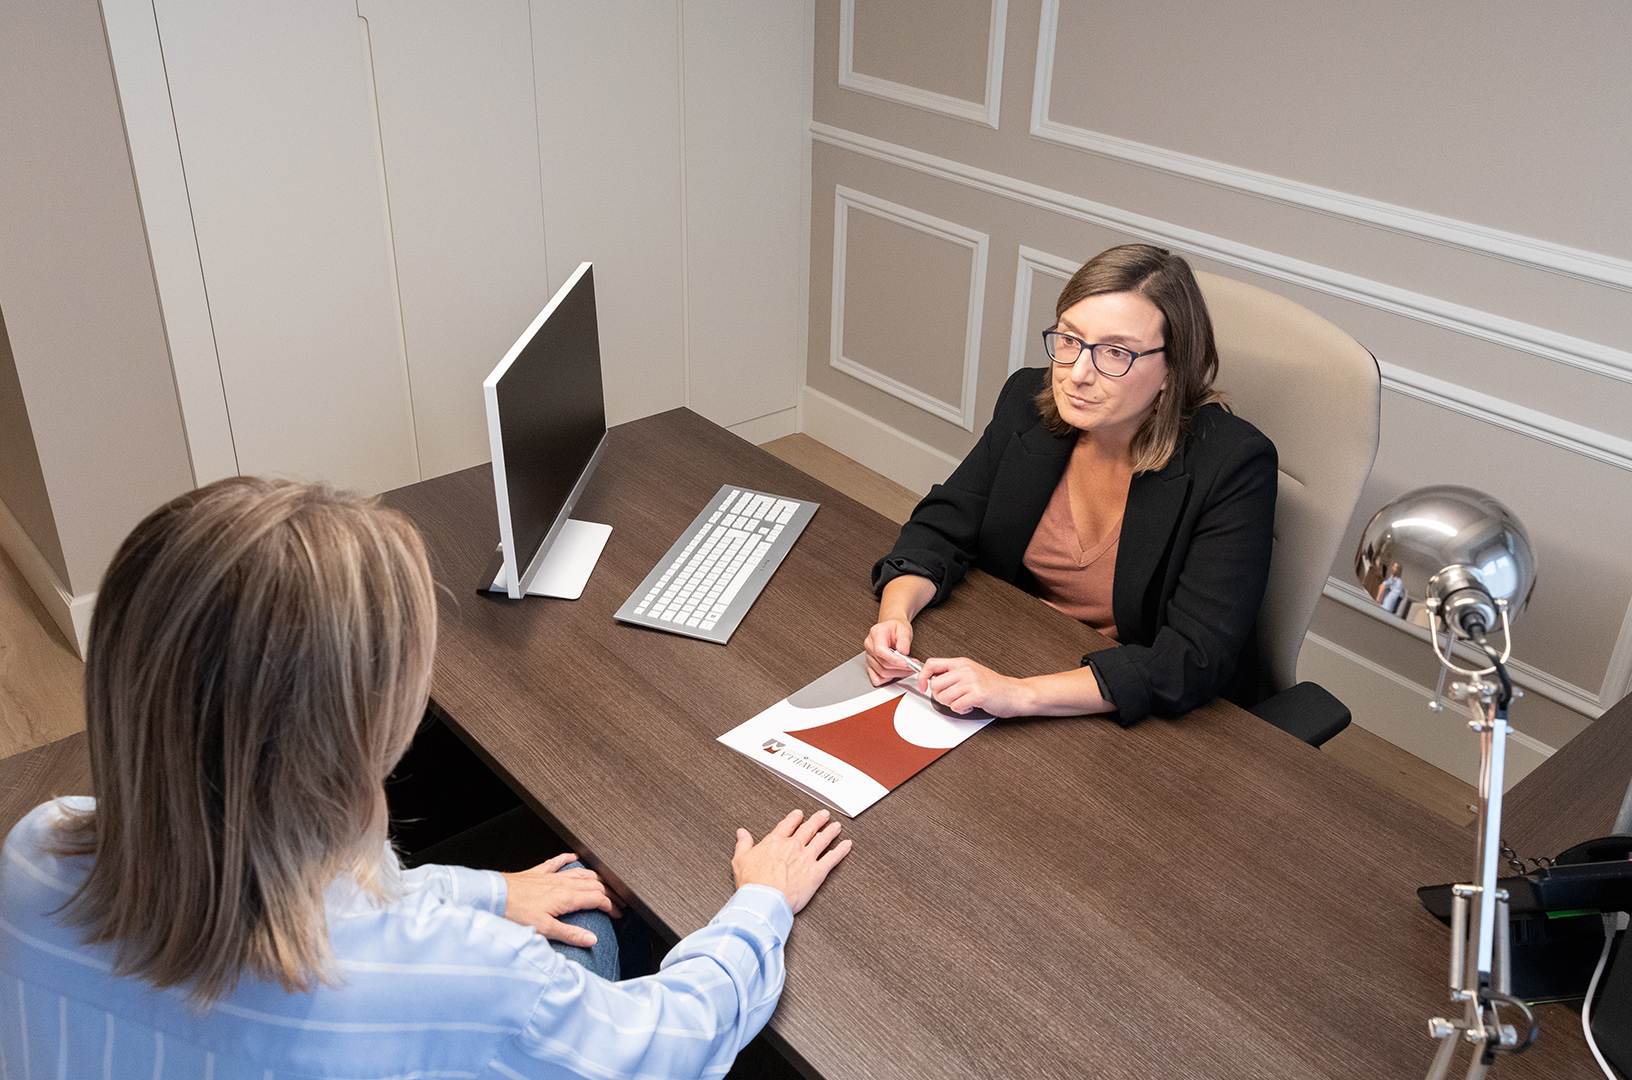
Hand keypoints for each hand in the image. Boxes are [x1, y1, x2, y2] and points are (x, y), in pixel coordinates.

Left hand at [502, 853, 623, 945]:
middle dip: (609, 892)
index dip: (611, 906)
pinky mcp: (538, 873)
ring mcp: (551, 876)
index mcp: (566, 897)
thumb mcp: (545, 929)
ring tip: (604, 883)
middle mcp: (561, 883)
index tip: (617, 913)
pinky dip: (570, 859)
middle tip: (617, 900)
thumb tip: (591, 939)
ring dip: (596, 878)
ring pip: (581, 872)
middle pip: (594, 884)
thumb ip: (570, 934)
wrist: (494, 897)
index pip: (597, 899)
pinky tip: (574, 857)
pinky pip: (559, 861)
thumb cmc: (514, 913)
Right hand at [732, 809, 851, 913]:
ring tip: (836, 826)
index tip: (799, 814)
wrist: (764, 900)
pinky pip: (832, 858)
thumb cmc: (752, 883)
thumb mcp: (740, 860)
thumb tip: (742, 833)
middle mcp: (793, 846)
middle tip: (824, 814)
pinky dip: (841, 851)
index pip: (787, 825)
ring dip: (831, 831)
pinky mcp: (816, 872)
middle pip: (808, 829)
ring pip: (822, 840)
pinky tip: (847, 845)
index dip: (794, 818)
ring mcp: (806, 858)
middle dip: (817, 820)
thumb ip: (743, 844)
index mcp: (775, 842)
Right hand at [863, 618, 915, 685]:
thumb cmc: (896, 628)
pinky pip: (876, 677)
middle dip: (900, 667)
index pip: (880, 650)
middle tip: (914, 665)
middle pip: (882, 663)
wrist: (891, 629)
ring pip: (881, 672)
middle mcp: (870, 645)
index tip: (905, 662)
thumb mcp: (904, 629)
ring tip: (909, 668)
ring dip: (897, 673)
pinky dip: (887, 679)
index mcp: (876, 633)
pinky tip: (896, 673)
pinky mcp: (870, 665)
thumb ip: (904, 640)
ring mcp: (869, 656)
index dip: (893, 659)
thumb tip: (903, 651)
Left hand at [918, 656, 1033, 716]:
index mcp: (962, 663)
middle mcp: (966, 670)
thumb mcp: (971, 673)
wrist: (1016, 693)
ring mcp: (972, 681)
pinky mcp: (977, 695)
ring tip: (964, 702)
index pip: (932, 664)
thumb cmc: (994, 686)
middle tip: (951, 698)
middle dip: (940, 696)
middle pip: (935, 684)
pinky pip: (956, 706)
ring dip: (952, 704)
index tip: (922, 686)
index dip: (922, 676)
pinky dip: (961, 710)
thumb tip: (931, 679)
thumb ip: (953, 674)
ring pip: (944, 697)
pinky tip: (970, 706)